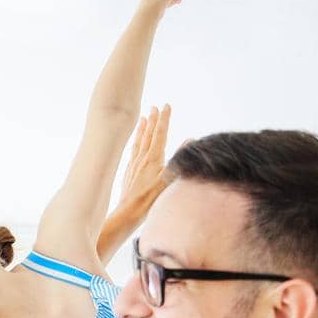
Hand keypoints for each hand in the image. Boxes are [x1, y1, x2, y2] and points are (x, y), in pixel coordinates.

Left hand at [115, 104, 172, 223]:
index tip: (167, 106)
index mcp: (153, 158)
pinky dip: (135, 142)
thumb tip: (190, 140)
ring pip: (139, 141)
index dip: (164, 119)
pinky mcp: (128, 172)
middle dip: (153, 120)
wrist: (128, 212)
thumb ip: (179, 159)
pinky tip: (135, 141)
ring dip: (142, 128)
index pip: (161, 134)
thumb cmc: (150, 199)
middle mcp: (142, 158)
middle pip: (149, 134)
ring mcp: (134, 165)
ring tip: (144, 117)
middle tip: (155, 107)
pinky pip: (133, 151)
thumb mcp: (169, 179)